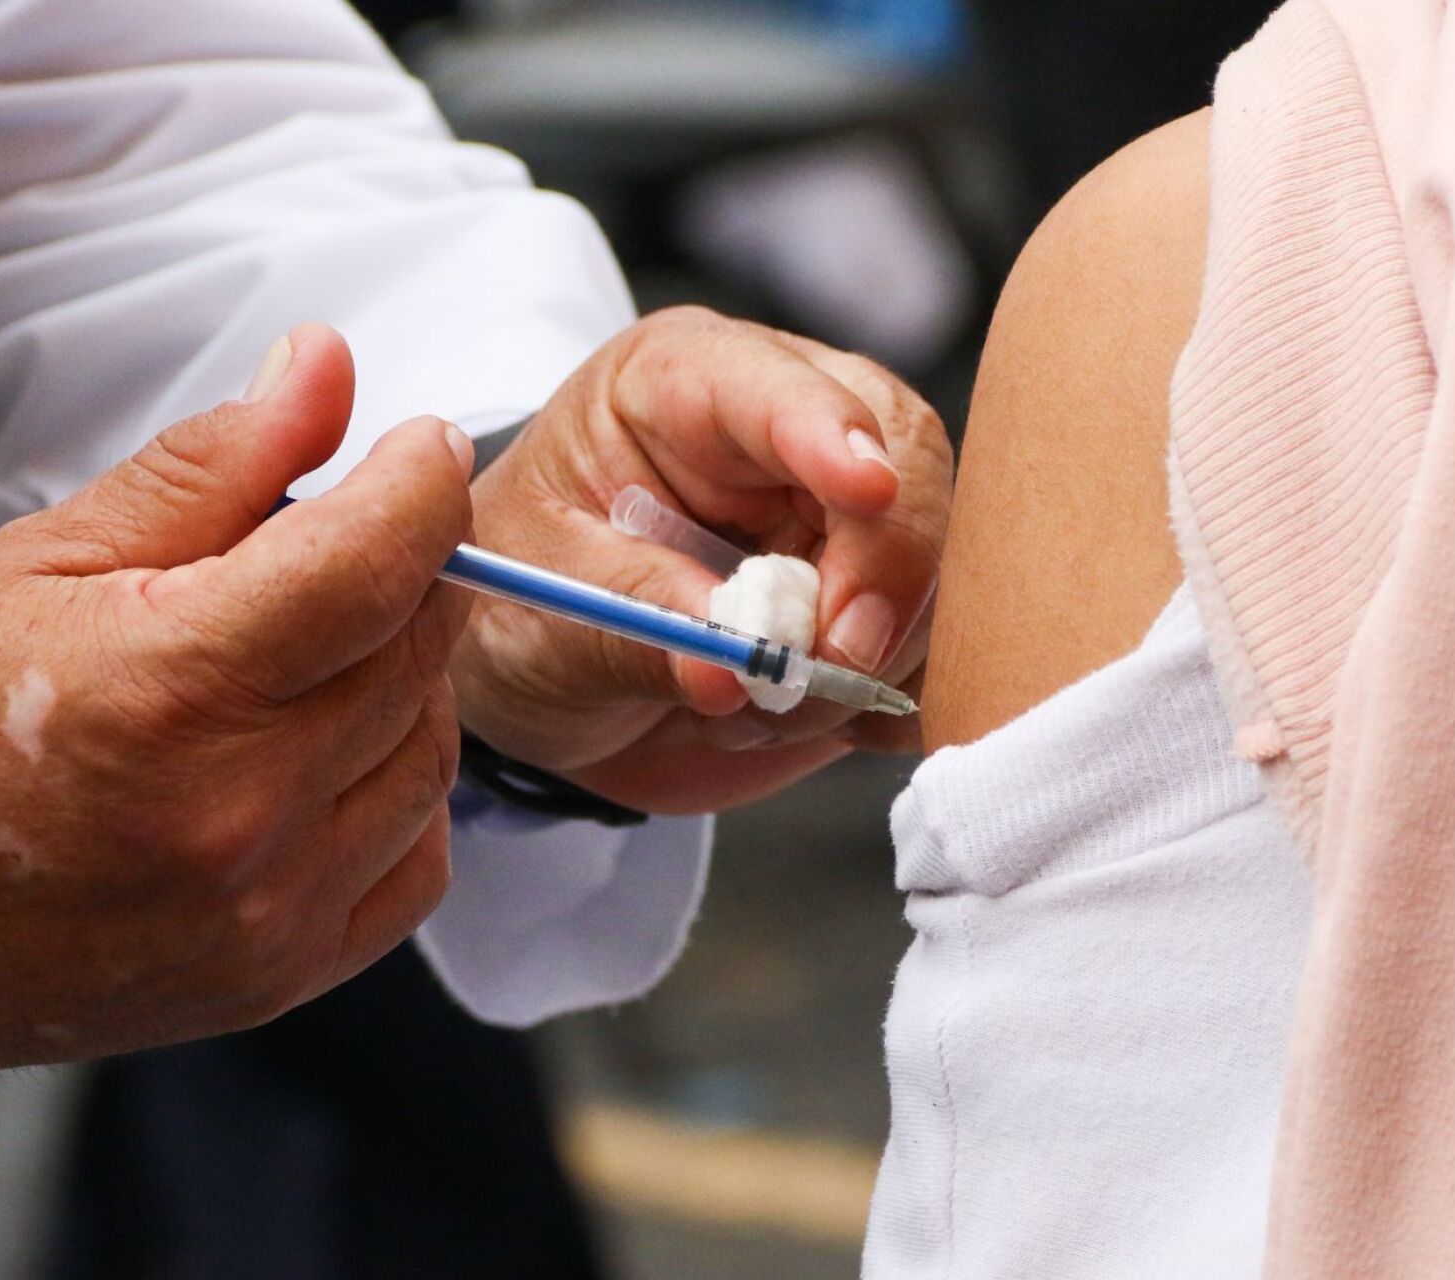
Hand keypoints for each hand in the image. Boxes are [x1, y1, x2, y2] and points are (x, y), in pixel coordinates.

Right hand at [0, 326, 474, 1143]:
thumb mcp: (41, 558)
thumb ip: (209, 464)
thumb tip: (326, 372)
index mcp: (173, 688)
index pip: (378, 561)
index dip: (422, 481)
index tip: (418, 446)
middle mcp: (240, 813)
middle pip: (418, 649)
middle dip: (401, 572)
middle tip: (323, 548)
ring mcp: (268, 911)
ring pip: (432, 752)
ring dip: (400, 681)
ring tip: (298, 658)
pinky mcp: (280, 978)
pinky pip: (416, 861)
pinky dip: (393, 792)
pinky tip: (314, 758)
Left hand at [454, 308, 951, 812]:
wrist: (539, 684)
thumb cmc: (521, 604)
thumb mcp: (541, 605)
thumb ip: (634, 624)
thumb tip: (729, 668)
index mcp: (684, 385)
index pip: (776, 386)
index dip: (829, 434)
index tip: (867, 492)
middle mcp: (783, 434)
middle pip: (905, 460)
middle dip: (885, 570)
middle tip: (829, 658)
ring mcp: (841, 521)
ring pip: (932, 568)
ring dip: (861, 660)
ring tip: (746, 706)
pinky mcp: (872, 607)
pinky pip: (933, 649)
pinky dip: (885, 700)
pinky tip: (800, 719)